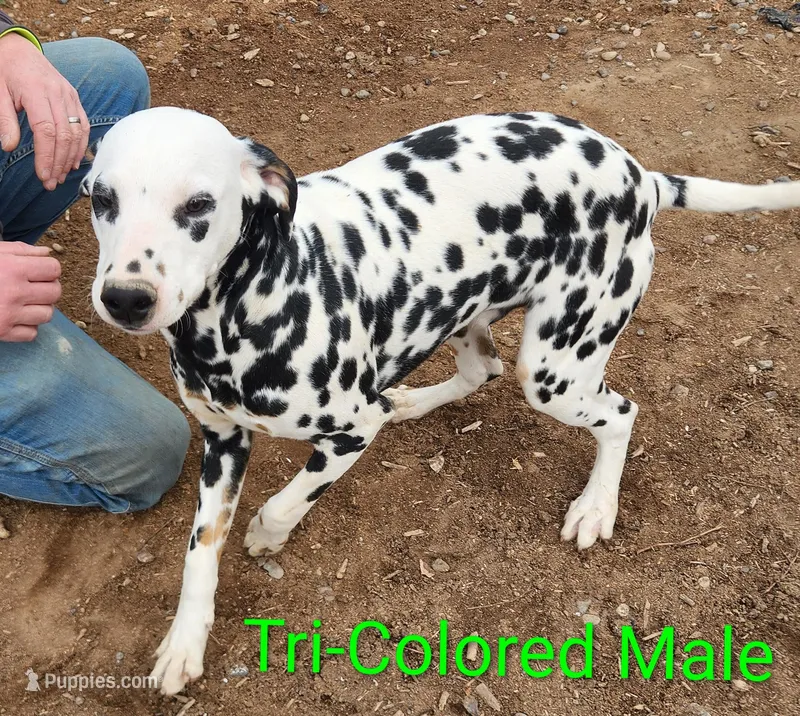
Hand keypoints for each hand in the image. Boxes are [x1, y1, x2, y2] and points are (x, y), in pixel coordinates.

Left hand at [0, 32, 89, 190]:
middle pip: (64, 135)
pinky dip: (81, 145)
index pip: (46, 131)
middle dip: (59, 162)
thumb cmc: (4, 70)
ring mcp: (69, 95)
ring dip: (70, 157)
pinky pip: (83, 125)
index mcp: (36, 91)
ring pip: (77, 133)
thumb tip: (8, 147)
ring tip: (61, 176)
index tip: (43, 175)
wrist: (17, 48)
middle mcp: (58, 93)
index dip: (46, 156)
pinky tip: (74, 160)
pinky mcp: (74, 98)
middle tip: (51, 183)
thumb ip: (4, 120)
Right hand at [0, 242, 61, 341]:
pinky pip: (32, 333)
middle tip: (33, 286)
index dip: (48, 269)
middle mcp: (15, 292)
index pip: (53, 269)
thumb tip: (46, 252)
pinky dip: (27, 326)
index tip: (39, 271)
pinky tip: (15, 317)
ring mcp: (9, 315)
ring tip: (24, 302)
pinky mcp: (2, 333)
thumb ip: (19, 250)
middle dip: (47, 287)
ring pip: (47, 314)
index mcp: (13, 269)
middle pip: (55, 292)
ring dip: (39, 308)